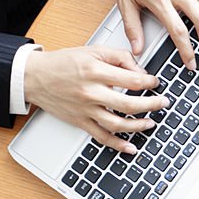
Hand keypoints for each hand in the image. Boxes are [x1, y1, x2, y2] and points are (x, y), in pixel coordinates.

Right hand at [24, 46, 168, 153]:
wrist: (35, 76)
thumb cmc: (64, 63)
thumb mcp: (93, 51)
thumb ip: (119, 57)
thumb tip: (140, 71)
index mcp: (96, 72)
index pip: (131, 80)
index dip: (149, 82)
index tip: (156, 83)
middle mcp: (91, 93)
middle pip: (129, 105)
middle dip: (151, 105)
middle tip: (163, 103)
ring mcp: (86, 110)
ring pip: (118, 124)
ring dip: (139, 126)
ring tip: (151, 123)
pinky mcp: (80, 122)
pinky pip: (102, 137)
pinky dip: (118, 145)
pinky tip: (131, 147)